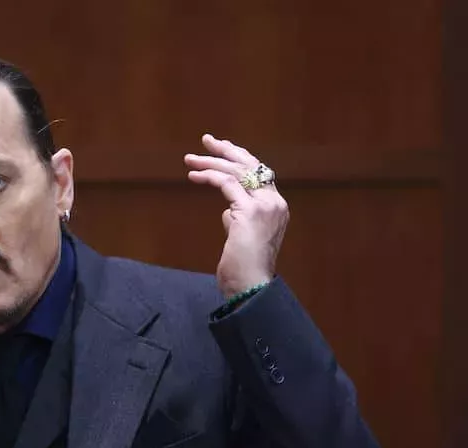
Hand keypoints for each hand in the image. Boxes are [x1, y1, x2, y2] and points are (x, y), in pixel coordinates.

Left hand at [184, 134, 289, 297]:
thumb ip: (238, 221)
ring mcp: (264, 205)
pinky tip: (194, 176)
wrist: (251, 286)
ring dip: (210, 163)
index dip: (239, 159)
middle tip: (206, 140)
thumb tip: (227, 211)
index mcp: (277, 208)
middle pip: (250, 166)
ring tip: (190, 160)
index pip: (259, 174)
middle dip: (226, 151)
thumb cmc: (244, 269)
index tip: (221, 149)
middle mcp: (275, 203)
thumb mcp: (242, 239)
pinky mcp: (249, 211)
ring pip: (236, 172)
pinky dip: (209, 176)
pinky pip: (226, 184)